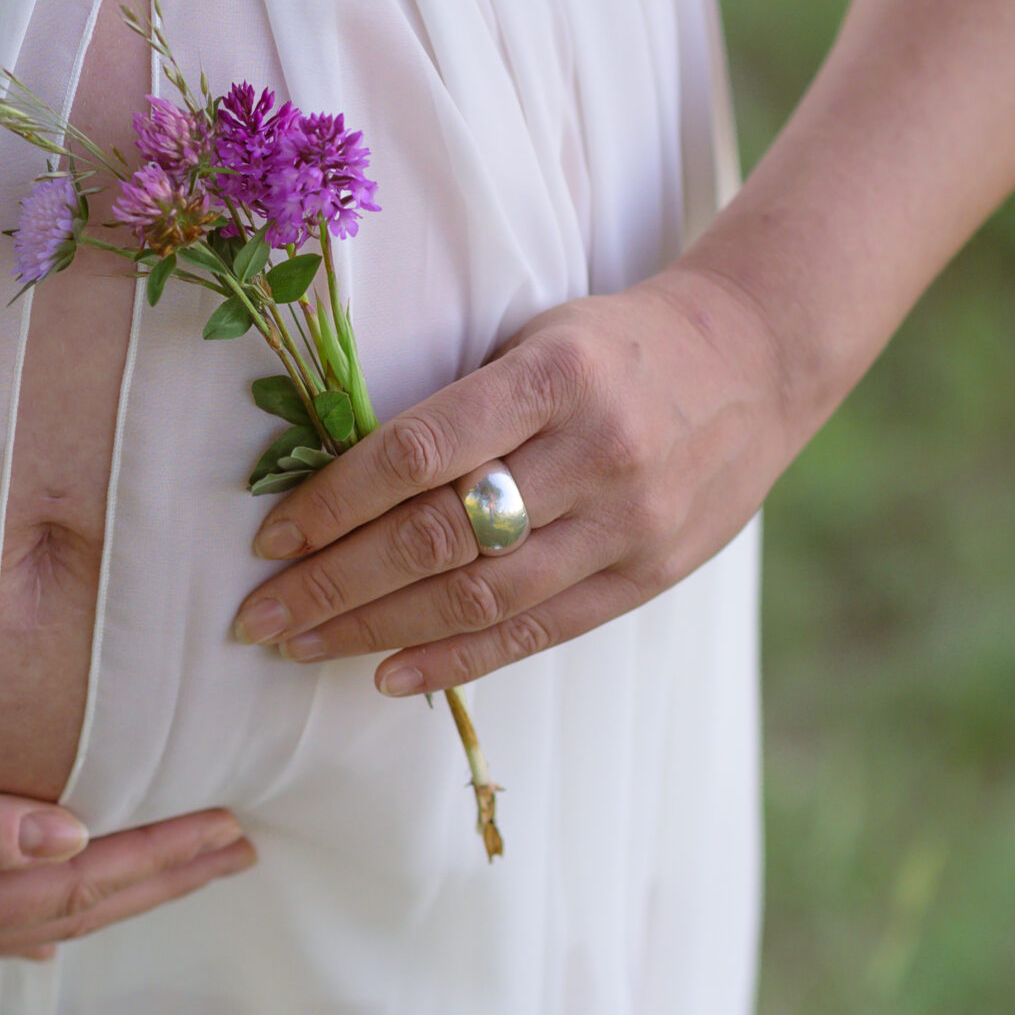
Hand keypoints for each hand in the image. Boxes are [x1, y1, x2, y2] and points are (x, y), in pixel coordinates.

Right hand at [0, 712, 257, 967]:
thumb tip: (69, 833)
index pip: (72, 884)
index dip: (157, 859)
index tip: (229, 829)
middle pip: (68, 905)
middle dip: (158, 878)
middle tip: (237, 849)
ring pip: (31, 909)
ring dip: (111, 887)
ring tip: (173, 870)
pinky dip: (36, 901)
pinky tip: (49, 908)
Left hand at [226, 264, 803, 694]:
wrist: (756, 358)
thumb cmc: (614, 344)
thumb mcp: (536, 338)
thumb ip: (456, 406)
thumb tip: (335, 481)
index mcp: (553, 377)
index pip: (419, 451)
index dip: (335, 500)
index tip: (270, 535)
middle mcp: (593, 454)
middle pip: (439, 536)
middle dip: (335, 582)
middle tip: (258, 616)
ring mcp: (628, 524)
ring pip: (481, 597)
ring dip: (377, 630)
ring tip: (302, 646)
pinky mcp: (649, 576)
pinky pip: (537, 631)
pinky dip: (455, 661)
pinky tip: (387, 675)